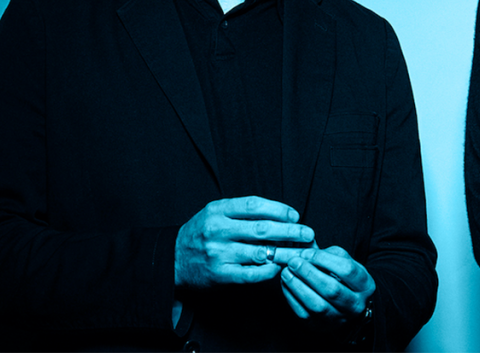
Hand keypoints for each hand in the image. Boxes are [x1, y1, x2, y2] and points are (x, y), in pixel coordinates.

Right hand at [175, 196, 314, 288]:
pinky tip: (279, 268)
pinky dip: (268, 271)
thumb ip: (242, 211)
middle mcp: (217, 230)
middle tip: (308, 234)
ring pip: (260, 252)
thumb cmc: (201, 233)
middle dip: (290, 232)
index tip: (295, 215)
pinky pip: (251, 273)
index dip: (279, 209)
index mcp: (217, 210)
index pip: (254, 205)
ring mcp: (218, 253)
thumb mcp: (215, 213)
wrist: (171, 259)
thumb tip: (282, 215)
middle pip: (262, 229)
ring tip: (301, 253)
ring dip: (285, 253)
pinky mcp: (219, 275)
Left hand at [280, 246, 375, 329]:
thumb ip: (329, 254)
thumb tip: (305, 254)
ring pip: (317, 305)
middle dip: (309, 274)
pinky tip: (286, 285)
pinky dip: (292, 298)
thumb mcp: (345, 262)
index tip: (307, 253)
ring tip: (286, 273)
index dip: (324, 260)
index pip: (346, 270)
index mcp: (365, 285)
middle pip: (332, 290)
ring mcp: (339, 318)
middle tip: (294, 262)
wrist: (348, 304)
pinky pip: (304, 314)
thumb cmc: (345, 278)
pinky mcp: (321, 327)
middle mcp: (355, 305)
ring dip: (298, 287)